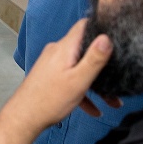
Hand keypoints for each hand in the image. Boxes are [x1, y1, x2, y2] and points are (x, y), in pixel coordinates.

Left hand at [5, 19, 114, 134]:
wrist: (23, 118)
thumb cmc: (49, 100)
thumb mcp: (79, 80)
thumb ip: (94, 59)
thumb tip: (106, 37)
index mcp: (64, 48)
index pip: (83, 25)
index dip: (100, 26)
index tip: (116, 33)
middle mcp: (57, 52)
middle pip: (85, 49)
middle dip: (102, 63)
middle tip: (118, 74)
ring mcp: (52, 64)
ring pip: (80, 68)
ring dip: (96, 83)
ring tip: (112, 100)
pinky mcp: (50, 76)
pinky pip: (71, 79)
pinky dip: (83, 91)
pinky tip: (94, 109)